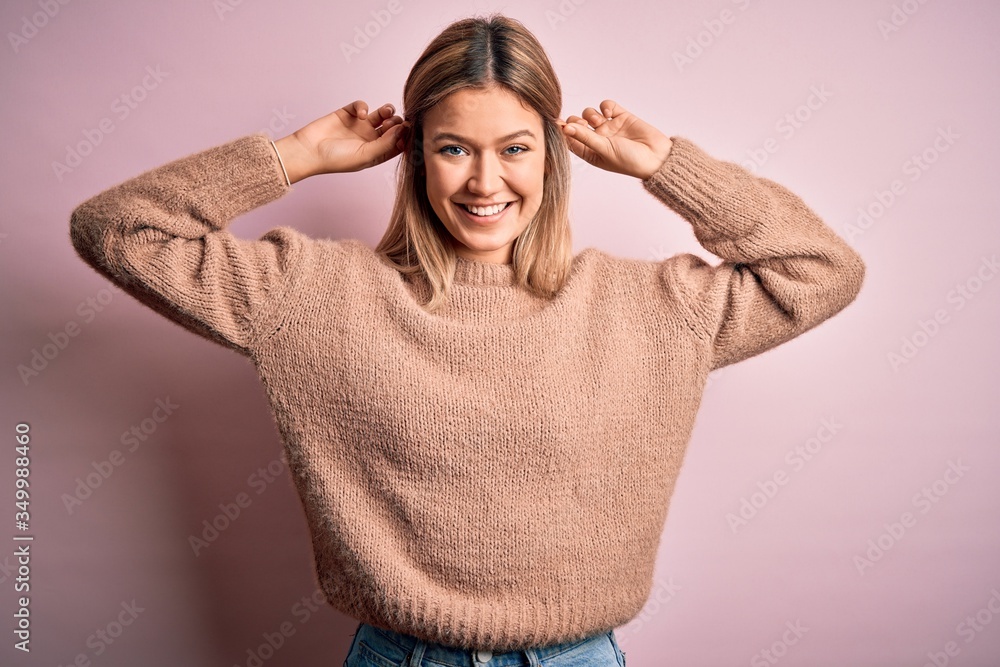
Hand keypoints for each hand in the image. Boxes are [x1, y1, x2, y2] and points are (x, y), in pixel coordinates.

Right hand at [274, 100, 408, 182]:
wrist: (309, 150)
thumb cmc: (337, 159)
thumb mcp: (366, 156)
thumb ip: (386, 144)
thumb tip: (403, 130)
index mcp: (377, 153)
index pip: (398, 143)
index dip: (406, 137)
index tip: (409, 131)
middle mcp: (371, 140)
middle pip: (393, 127)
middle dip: (398, 123)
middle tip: (395, 122)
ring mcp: (360, 126)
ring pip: (381, 114)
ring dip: (387, 112)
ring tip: (386, 113)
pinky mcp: (349, 114)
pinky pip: (362, 106)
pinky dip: (364, 107)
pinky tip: (361, 114)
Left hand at [560, 100, 671, 179]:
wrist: (657, 157)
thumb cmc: (630, 161)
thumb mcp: (603, 151)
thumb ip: (584, 138)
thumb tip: (565, 128)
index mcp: (590, 152)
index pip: (570, 140)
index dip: (562, 131)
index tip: (556, 123)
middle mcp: (598, 139)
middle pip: (577, 124)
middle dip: (575, 121)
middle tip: (580, 123)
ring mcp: (609, 127)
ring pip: (590, 113)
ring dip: (590, 114)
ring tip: (599, 121)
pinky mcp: (621, 117)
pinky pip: (607, 106)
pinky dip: (605, 106)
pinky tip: (608, 113)